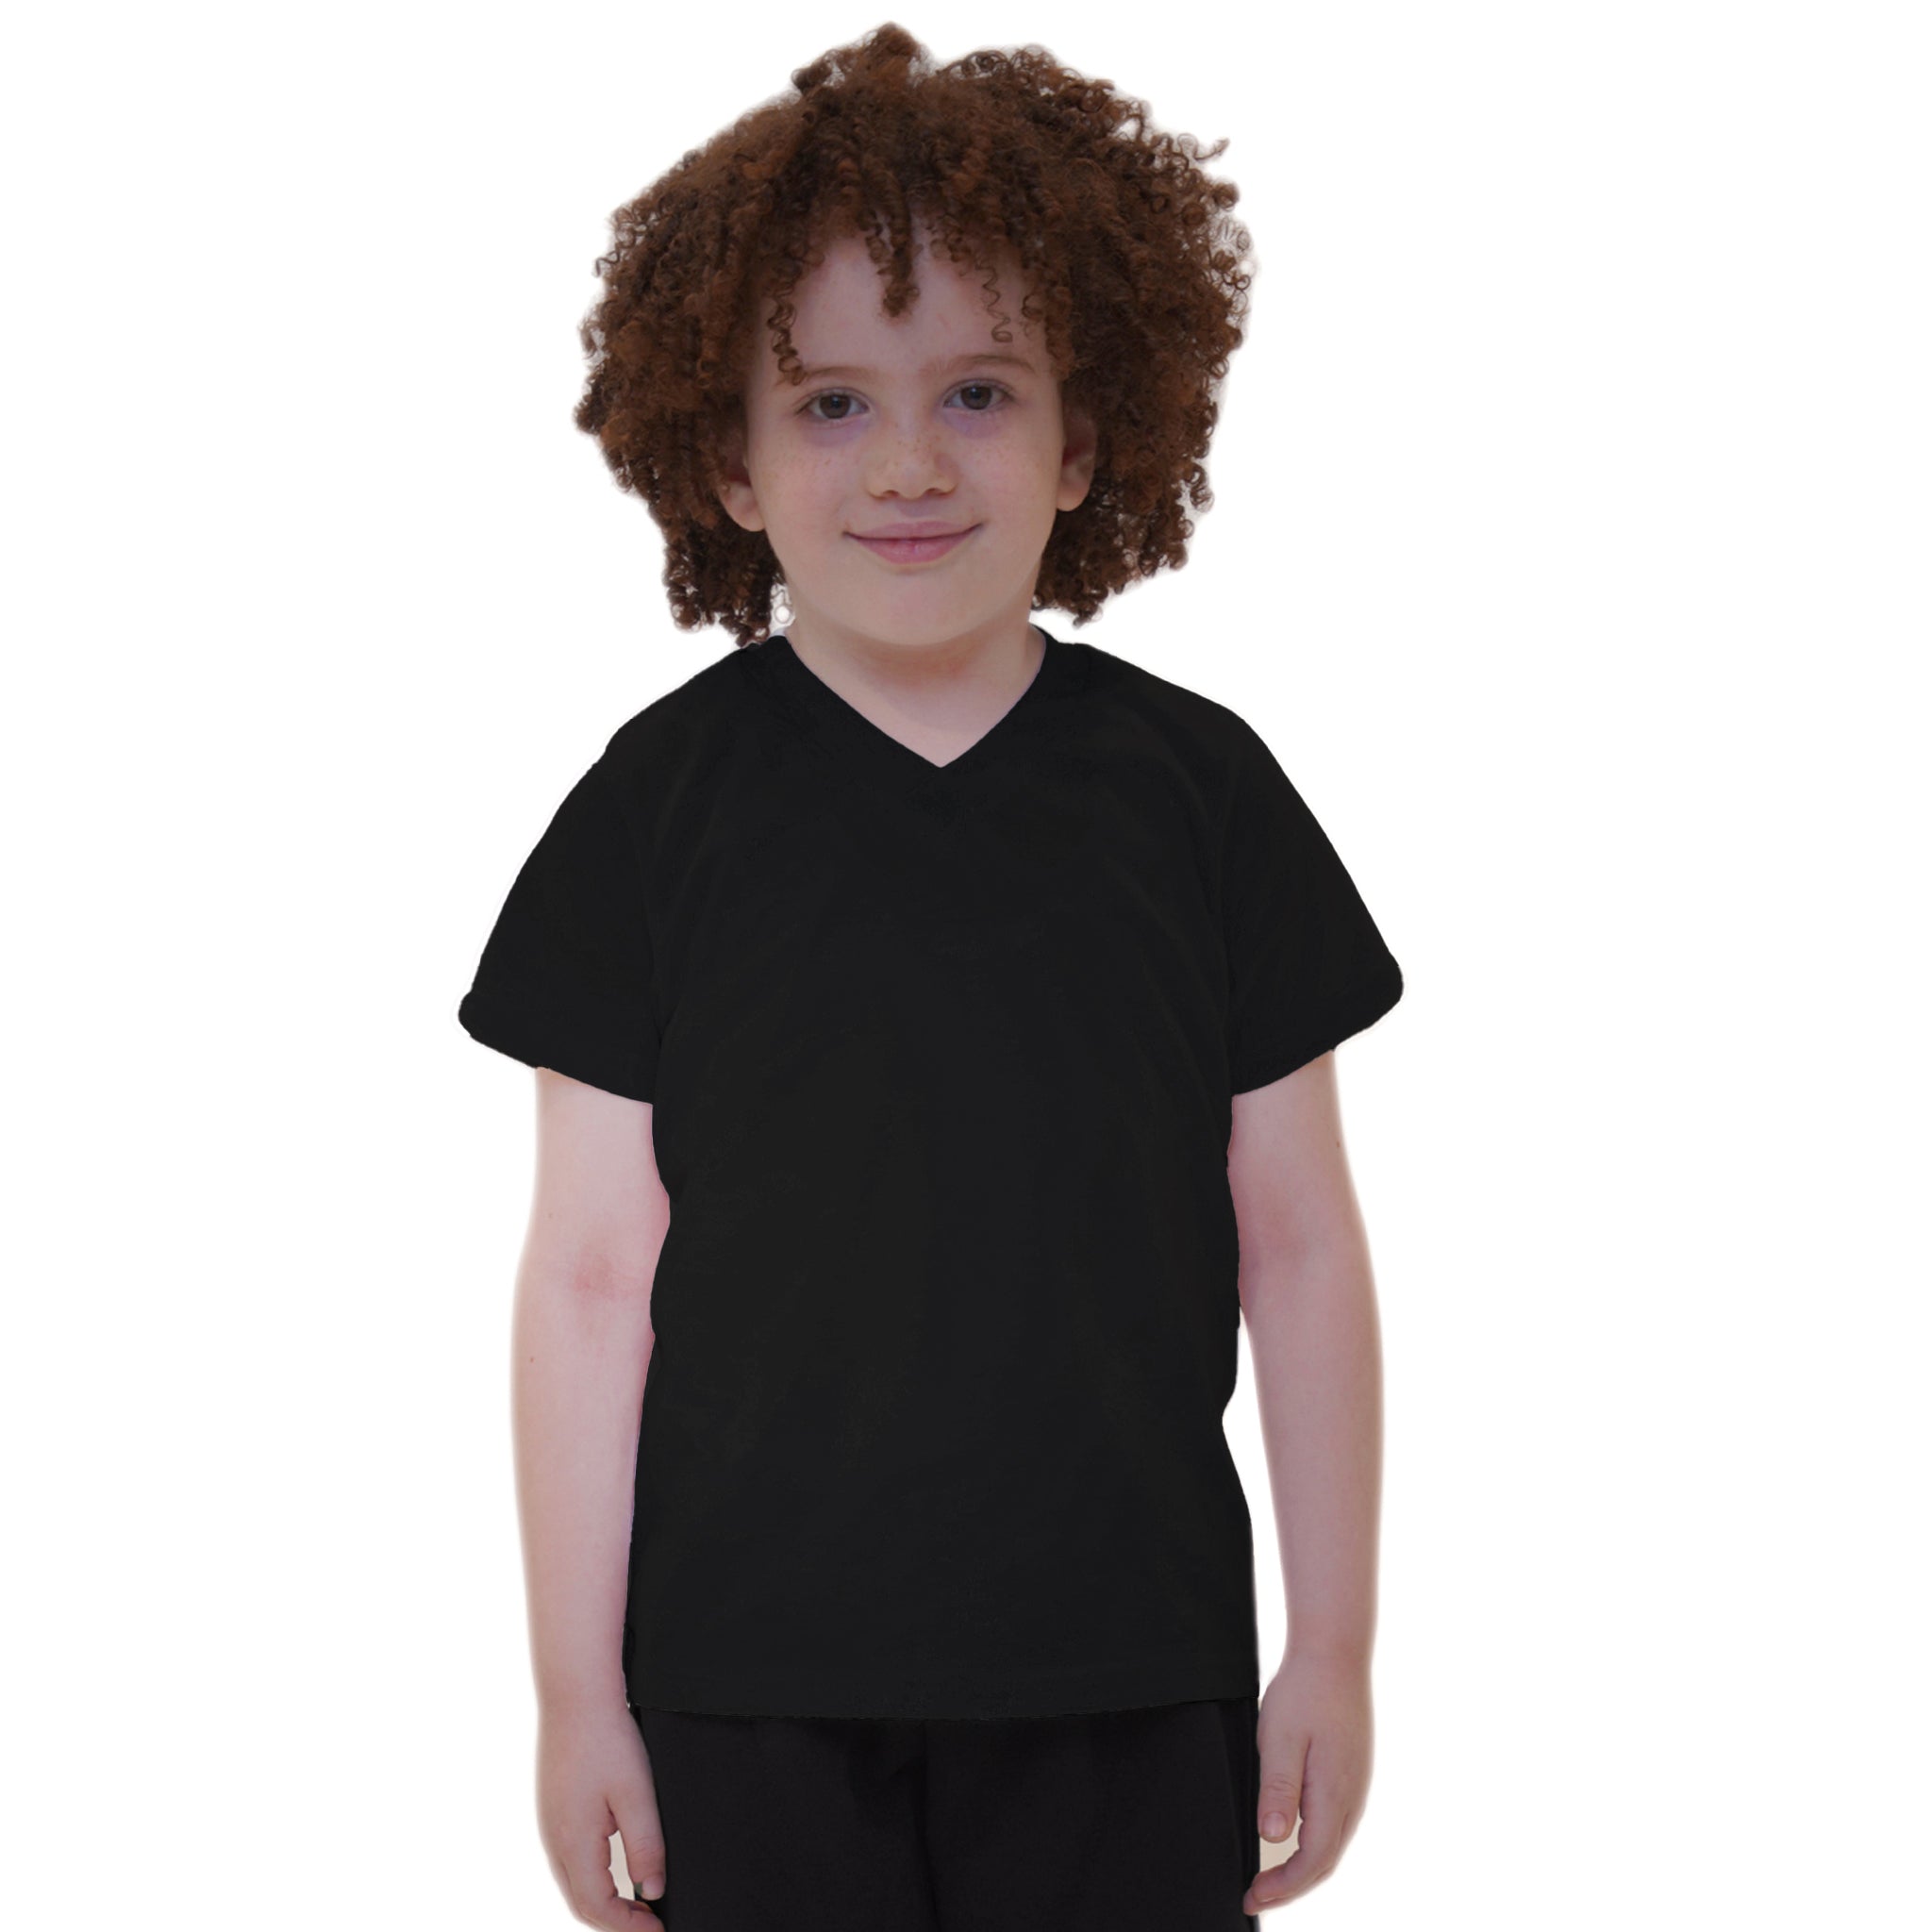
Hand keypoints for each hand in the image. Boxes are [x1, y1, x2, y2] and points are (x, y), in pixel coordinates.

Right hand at [536, 1696, 668, 1926]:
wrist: (575, 1696)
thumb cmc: (606, 1740)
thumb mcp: (637, 1795)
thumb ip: (645, 1847)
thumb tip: (652, 1890)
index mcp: (574, 1844)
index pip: (598, 1907)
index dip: (628, 1926)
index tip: (657, 1929)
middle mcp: (555, 1841)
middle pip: (581, 1903)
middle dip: (615, 1921)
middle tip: (649, 1922)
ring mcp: (551, 1825)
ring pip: (573, 1883)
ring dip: (603, 1901)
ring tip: (637, 1902)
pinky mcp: (554, 1810)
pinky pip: (569, 1861)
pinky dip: (592, 1878)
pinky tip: (614, 1869)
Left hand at [1241, 1648, 1372, 1914]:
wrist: (1334, 1653)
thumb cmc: (1305, 1691)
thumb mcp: (1280, 1738)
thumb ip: (1278, 1789)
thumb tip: (1271, 1838)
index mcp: (1334, 1794)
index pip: (1312, 1862)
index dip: (1283, 1888)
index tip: (1252, 1897)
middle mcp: (1351, 1797)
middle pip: (1325, 1862)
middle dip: (1291, 1887)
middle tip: (1255, 1896)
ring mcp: (1355, 1786)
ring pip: (1332, 1844)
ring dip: (1303, 1869)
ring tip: (1270, 1877)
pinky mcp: (1351, 1773)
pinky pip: (1336, 1824)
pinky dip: (1314, 1845)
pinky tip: (1295, 1841)